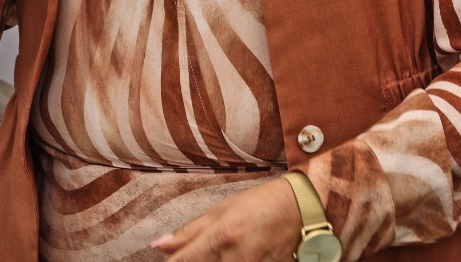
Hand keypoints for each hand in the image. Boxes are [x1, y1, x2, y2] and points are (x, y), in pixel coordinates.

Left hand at [151, 177, 302, 260]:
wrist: (301, 210)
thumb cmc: (258, 205)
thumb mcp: (221, 210)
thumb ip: (189, 233)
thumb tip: (158, 245)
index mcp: (220, 236)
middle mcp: (236, 257)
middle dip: (196, 260)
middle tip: (209, 249)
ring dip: (217, 261)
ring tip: (229, 248)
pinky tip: (237, 255)